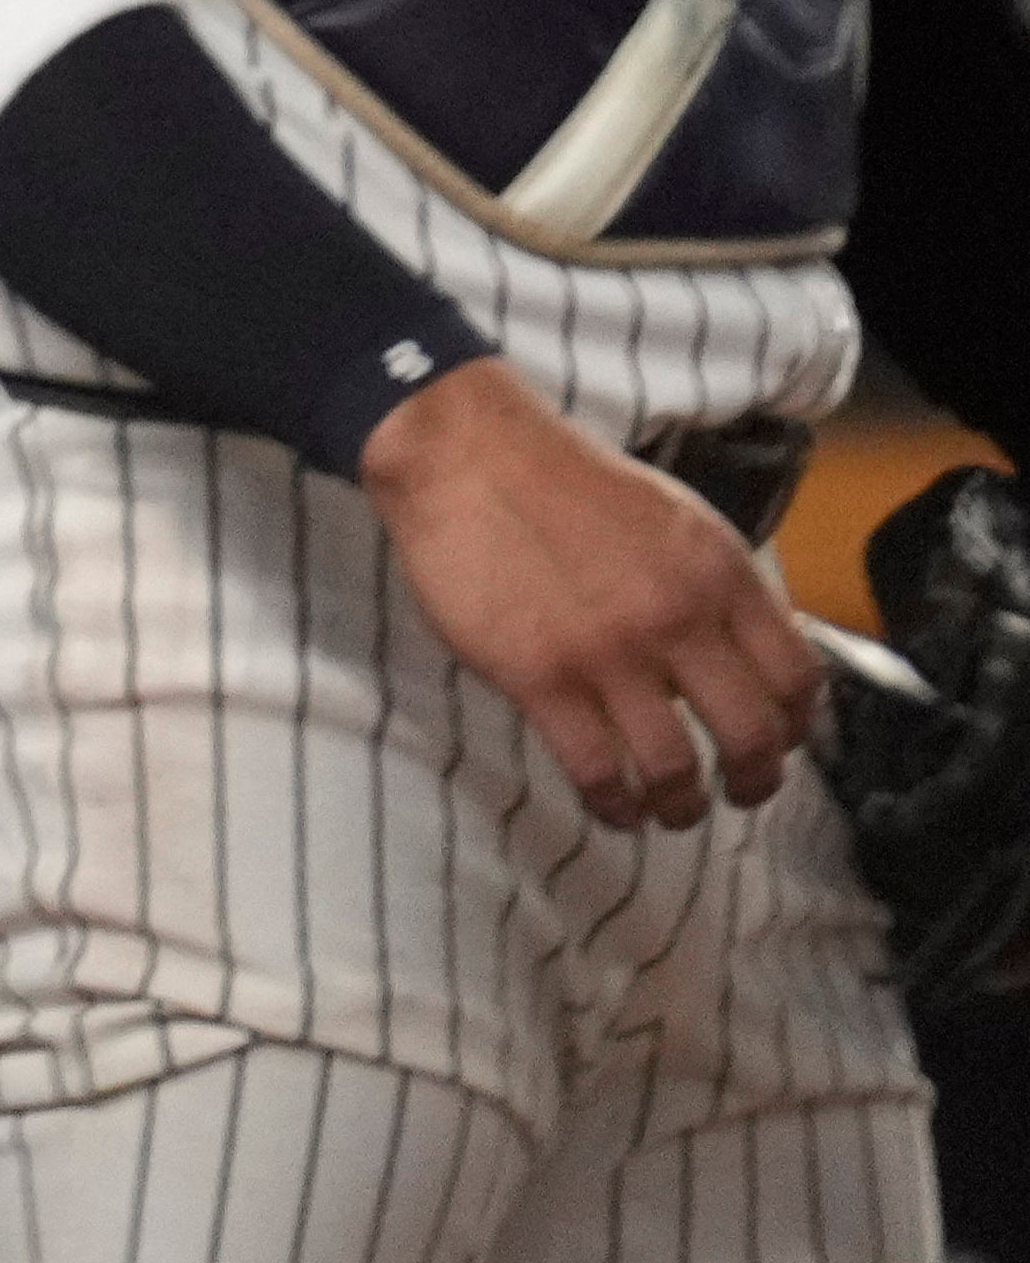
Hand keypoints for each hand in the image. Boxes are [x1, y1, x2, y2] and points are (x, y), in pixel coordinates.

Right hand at [360, 361, 824, 827]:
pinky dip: (615, 805)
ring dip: (681, 806)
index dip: (795, 727)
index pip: (797, 678)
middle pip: (751, 735)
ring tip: (670, 810)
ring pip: (675, 769)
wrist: (464, 452)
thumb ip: (716, 588)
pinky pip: (598, 771)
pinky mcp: (541, 678)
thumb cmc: (563, 482)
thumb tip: (740, 662)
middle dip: (755, 781)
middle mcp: (678, 617)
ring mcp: (608, 652)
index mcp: (720, 573)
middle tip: (740, 792)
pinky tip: (614, 807)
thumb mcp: (674, 520)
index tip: (778, 742)